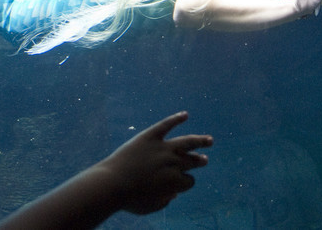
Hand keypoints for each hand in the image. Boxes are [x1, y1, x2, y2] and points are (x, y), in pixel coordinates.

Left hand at [97, 111, 212, 214]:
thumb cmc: (130, 199)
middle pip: (192, 161)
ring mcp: (163, 148)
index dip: (186, 183)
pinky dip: (176, 118)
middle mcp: (173, 163)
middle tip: (204, 160)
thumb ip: (164, 201)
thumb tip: (172, 194)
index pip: (189, 181)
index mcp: (175, 182)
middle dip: (199, 161)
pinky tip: (185, 115)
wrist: (112, 184)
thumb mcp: (150, 207)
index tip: (179, 184)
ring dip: (199, 141)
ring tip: (209, 140)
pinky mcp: (150, 136)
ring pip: (187, 142)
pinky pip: (166, 124)